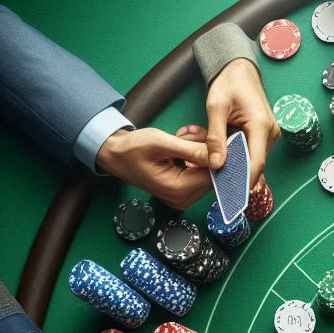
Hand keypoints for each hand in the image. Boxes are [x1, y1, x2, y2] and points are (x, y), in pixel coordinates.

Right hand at [96, 127, 210, 208]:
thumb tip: (218, 155)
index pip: (213, 175)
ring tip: (183, 138)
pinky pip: (198, 175)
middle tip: (192, 133)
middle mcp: (183, 199)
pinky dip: (194, 159)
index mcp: (178, 189)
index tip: (210, 136)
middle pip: (211, 175)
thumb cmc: (133, 148)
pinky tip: (182, 146)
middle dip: (206, 152)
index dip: (216, 155)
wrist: (115, 155)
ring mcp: (183, 198)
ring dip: (199, 153)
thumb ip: (191, 150)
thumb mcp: (161, 143)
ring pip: (206, 173)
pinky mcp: (182, 193)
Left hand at [204, 58, 279, 186]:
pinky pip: (253, 152)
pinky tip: (226, 159)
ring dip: (238, 165)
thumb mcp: (216, 107)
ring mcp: (270, 135)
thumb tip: (217, 164)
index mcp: (261, 126)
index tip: (232, 193)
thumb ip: (215, 137)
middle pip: (255, 163)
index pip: (256, 162)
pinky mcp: (265, 135)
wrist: (240, 70)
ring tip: (218, 170)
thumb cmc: (228, 84)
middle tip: (219, 185)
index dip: (245, 180)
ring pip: (254, 159)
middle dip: (238, 174)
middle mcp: (271, 133)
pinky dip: (240, 157)